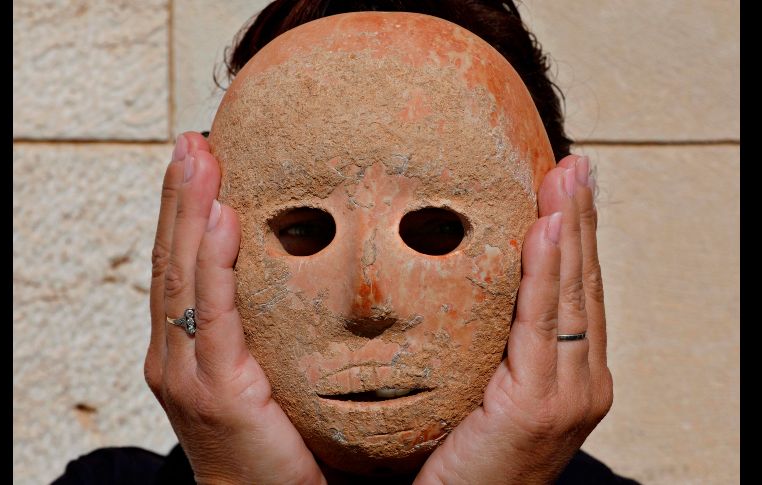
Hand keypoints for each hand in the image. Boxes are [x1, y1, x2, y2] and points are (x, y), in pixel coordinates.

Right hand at [144, 132, 324, 484]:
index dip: (190, 211)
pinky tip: (224, 218)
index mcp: (190, 347)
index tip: (205, 160)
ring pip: (184, 275)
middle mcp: (177, 354)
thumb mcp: (271, 374)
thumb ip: (278, 327)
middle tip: (195, 140)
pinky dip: (215, 264)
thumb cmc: (278, 447)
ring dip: (190, 211)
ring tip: (199, 156)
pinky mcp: (216, 392)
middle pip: (175, 259)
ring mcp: (188, 372)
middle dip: (182, 196)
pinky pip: (213, 315)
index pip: (187, 266)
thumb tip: (322, 274)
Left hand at [414, 155, 612, 483]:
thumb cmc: (454, 460)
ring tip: (567, 176)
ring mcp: (567, 397)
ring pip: (569, 295)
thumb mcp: (480, 392)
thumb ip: (488, 347)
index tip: (564, 189)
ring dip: (569, 230)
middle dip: (579, 220)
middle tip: (574, 164)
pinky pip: (540, 322)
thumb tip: (459, 294)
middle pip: (581, 285)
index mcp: (569, 379)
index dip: (572, 241)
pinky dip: (545, 271)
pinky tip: (546, 227)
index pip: (573, 295)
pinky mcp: (538, 408)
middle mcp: (582, 384)